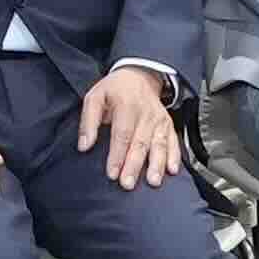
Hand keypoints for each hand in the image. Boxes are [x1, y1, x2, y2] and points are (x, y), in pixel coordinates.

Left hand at [89, 63, 187, 189]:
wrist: (139, 75)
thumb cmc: (114, 90)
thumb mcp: (95, 97)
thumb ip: (88, 122)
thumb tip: (84, 146)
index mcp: (126, 105)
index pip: (122, 134)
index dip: (117, 155)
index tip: (112, 173)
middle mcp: (146, 114)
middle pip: (140, 143)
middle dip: (134, 165)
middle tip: (128, 183)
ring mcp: (159, 120)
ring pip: (159, 145)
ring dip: (156, 165)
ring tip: (152, 181)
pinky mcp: (168, 125)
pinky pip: (173, 142)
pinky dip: (174, 157)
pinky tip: (172, 170)